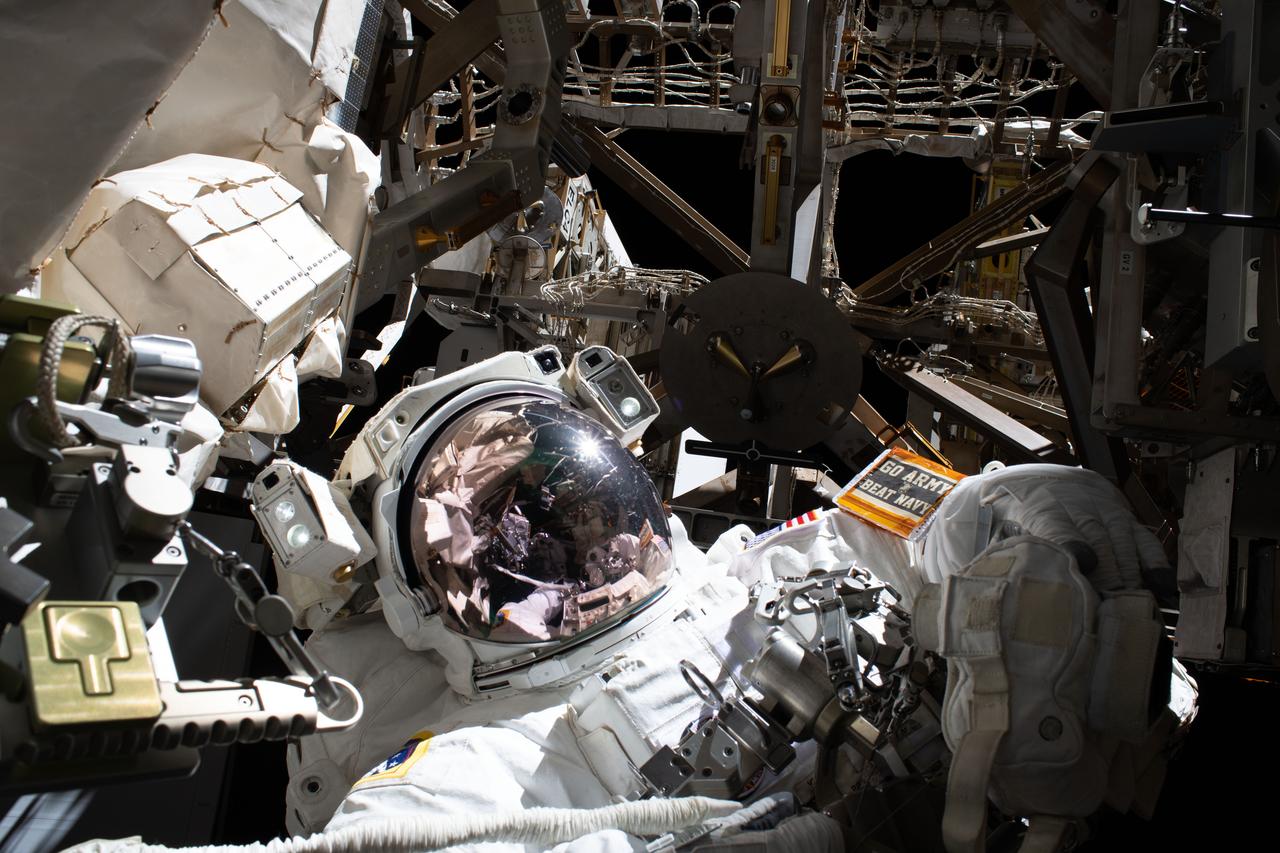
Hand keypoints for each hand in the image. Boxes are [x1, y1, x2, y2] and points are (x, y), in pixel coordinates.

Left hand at [924, 464, 1167, 591]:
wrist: (1036, 482)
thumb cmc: (1013, 518)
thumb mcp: (999, 528)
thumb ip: (996, 555)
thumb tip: (979, 585)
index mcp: (1039, 505)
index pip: (1056, 525)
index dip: (1069, 543)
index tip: (1081, 563)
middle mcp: (1075, 502)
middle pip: (1094, 536)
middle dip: (1104, 570)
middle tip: (1109, 602)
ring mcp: (1102, 507)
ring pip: (1121, 538)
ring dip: (1129, 572)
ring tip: (1131, 604)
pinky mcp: (1122, 515)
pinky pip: (1142, 538)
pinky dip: (1153, 562)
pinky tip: (1160, 586)